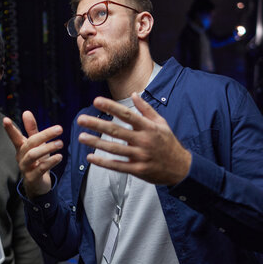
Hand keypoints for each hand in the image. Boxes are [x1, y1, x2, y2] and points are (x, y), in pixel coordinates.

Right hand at [3, 111, 63, 197]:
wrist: (38, 184)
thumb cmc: (37, 162)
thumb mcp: (36, 144)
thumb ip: (32, 129)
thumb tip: (26, 112)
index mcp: (21, 147)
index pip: (14, 136)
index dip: (10, 129)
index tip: (5, 119)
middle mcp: (21, 157)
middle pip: (30, 143)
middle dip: (44, 135)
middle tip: (59, 129)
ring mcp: (25, 168)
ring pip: (33, 155)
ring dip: (47, 148)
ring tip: (60, 143)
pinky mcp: (32, 177)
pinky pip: (40, 168)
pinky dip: (50, 162)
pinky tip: (59, 157)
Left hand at [76, 94, 190, 185]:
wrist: (181, 168)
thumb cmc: (169, 143)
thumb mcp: (161, 123)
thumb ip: (146, 109)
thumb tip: (134, 94)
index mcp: (148, 127)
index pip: (126, 114)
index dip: (111, 107)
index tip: (96, 101)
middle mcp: (143, 140)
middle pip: (116, 131)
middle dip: (97, 125)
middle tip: (81, 120)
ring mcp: (140, 156)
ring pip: (114, 149)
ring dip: (96, 143)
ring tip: (81, 137)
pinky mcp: (138, 170)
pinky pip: (118, 166)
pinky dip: (103, 162)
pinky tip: (90, 157)